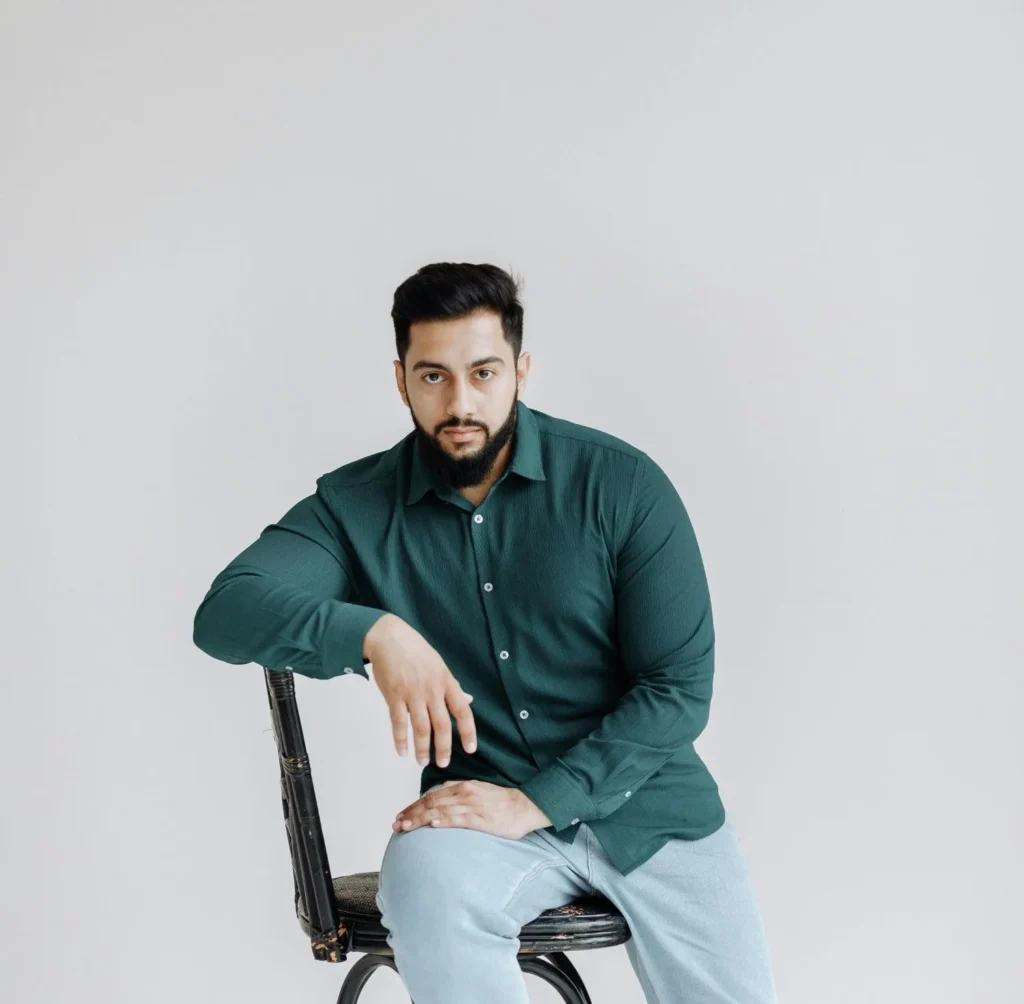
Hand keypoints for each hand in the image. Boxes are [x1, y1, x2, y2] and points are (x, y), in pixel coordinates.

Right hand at [362, 613, 477, 767]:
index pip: (462, 710)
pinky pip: (399, 722)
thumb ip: (453, 687)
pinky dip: (400, 739)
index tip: (470, 749)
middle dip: (443, 747)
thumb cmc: (416, 652)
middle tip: (443, 763)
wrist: (390, 638)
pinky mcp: (394, 696)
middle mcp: (432, 690)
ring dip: (422, 748)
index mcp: (446, 682)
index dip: (468, 731)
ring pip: (421, 727)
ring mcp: (412, 693)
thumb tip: (469, 700)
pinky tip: (402, 751)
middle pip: (441, 724)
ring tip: (422, 762)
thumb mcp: (440, 666)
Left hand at [391, 780, 551, 839]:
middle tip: (396, 824)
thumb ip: (459, 794)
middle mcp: (463, 792)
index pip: (431, 795)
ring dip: (418, 819)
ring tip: (404, 827)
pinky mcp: (479, 817)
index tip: (401, 815)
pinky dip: (441, 820)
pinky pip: (456, 818)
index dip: (414, 806)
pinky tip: (430, 825)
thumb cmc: (502, 803)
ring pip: (438, 810)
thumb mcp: (478, 792)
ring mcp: (470, 804)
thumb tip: (441, 801)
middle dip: (410, 813)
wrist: (524, 806)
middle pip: (430, 802)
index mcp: (462, 786)